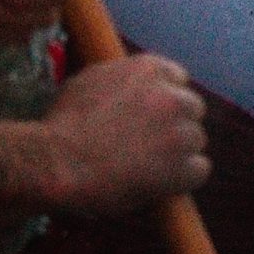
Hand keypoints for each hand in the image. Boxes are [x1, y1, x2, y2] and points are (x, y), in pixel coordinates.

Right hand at [35, 52, 207, 216]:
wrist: (55, 162)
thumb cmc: (62, 125)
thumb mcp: (91, 82)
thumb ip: (122, 80)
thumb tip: (133, 86)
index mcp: (150, 70)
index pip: (178, 80)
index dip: (164, 100)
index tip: (151, 117)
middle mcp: (171, 96)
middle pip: (192, 109)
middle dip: (174, 125)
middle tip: (147, 144)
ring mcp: (180, 131)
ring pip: (195, 140)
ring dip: (177, 153)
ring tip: (145, 166)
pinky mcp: (182, 166)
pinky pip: (199, 170)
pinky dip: (182, 179)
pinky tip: (158, 183)